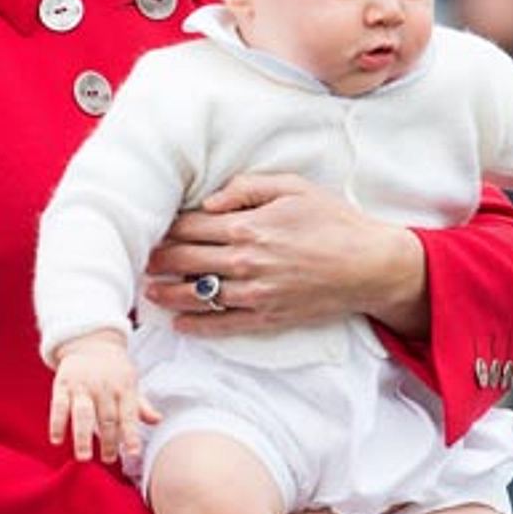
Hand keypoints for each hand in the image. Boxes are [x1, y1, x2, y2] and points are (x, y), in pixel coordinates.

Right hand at [49, 330, 159, 463]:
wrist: (90, 342)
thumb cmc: (114, 370)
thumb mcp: (131, 383)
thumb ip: (141, 405)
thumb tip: (158, 420)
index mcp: (124, 388)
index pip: (129, 414)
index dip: (131, 434)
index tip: (133, 453)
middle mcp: (103, 387)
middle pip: (106, 418)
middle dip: (108, 441)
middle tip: (109, 459)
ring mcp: (82, 385)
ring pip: (83, 413)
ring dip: (82, 436)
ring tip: (83, 457)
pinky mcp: (62, 384)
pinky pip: (58, 405)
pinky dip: (57, 423)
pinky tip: (57, 440)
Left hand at [144, 173, 428, 337]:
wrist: (370, 265)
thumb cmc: (334, 221)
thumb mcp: (293, 187)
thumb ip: (246, 188)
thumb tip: (208, 201)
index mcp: (248, 225)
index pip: (190, 226)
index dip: (167, 227)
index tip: (153, 228)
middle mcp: (245, 261)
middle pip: (185, 259)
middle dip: (159, 258)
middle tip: (142, 258)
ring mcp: (254, 293)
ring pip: (196, 295)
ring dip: (166, 292)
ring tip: (149, 290)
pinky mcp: (266, 317)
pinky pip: (222, 325)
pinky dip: (196, 326)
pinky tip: (179, 324)